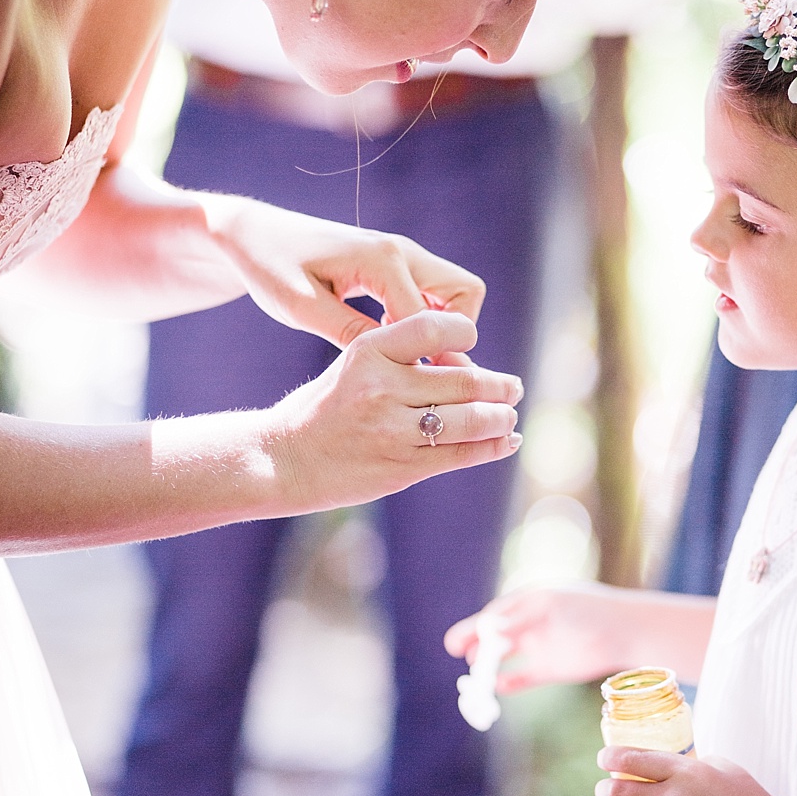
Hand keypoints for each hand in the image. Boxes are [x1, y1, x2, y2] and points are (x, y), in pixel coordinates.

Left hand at [204, 194, 485, 358]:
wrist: (255, 233)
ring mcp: (401, 253)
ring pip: (455, 293)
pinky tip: (395, 345)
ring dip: (444, 328)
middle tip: (428, 372)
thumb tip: (396, 368)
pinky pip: (431, 293)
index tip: (423, 397)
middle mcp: (401, 251)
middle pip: (466, 295)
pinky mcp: (394, 262)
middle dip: (458, 337)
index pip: (433, 321)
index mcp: (383, 260)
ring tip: (411, 360)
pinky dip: (427, 320)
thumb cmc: (272, 268)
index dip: (435, 362)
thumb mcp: (303, 308)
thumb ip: (350, 334)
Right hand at [266, 311, 522, 511]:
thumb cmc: (325, 408)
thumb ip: (402, 359)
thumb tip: (466, 364)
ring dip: (500, 418)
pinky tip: (506, 441)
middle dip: (499, 386)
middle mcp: (383, 388)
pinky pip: (461, 454)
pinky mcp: (402, 466)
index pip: (435, 328)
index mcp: (369, 352)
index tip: (475, 345)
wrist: (283, 459)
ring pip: (470, 420)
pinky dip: (492, 447)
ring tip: (508, 416)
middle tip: (513, 387)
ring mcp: (393, 430)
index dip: (466, 335)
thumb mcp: (352, 365)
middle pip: (465, 381)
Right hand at [444, 582, 652, 693]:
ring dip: (487, 668)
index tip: (454, 642)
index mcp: (529, 603)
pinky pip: (522, 678)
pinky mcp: (551, 669)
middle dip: (474, 646)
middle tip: (457, 655)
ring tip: (473, 678)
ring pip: (505, 659)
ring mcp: (540, 647)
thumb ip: (519, 619)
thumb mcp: (551, 609)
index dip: (473, 628)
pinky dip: (509, 683)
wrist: (626, 633)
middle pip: (494, 637)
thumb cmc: (588, 612)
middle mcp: (531, 625)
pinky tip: (497, 688)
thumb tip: (487, 626)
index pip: (494, 616)